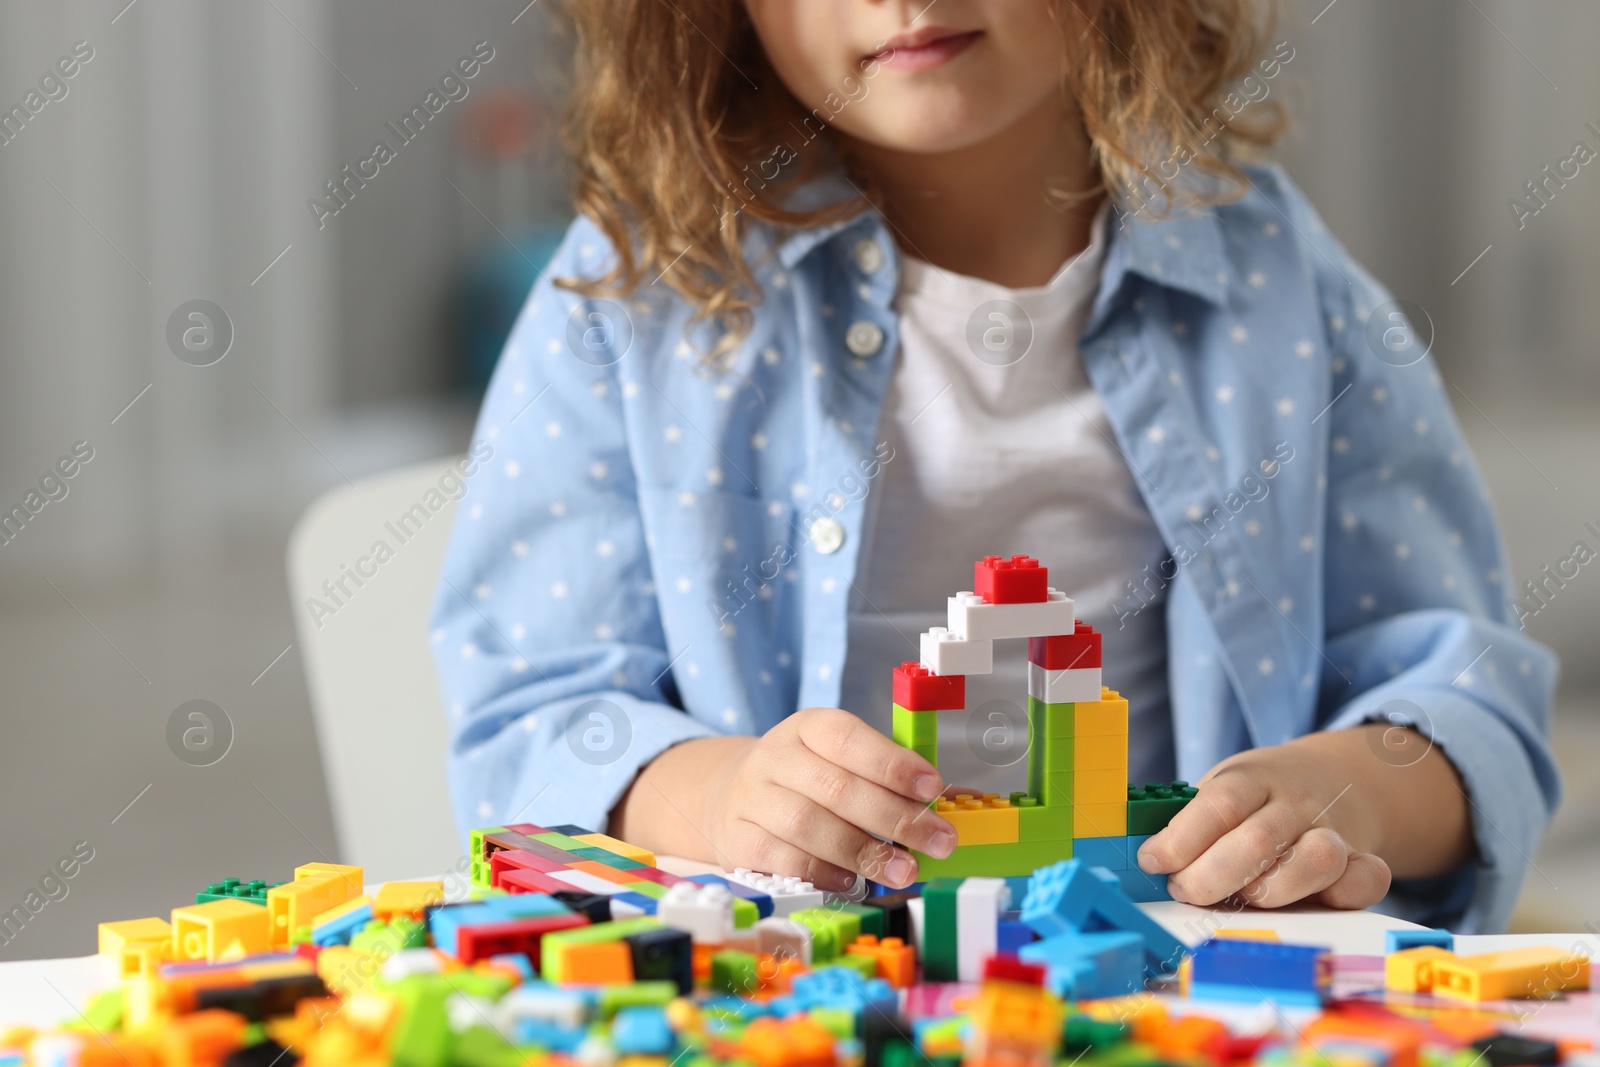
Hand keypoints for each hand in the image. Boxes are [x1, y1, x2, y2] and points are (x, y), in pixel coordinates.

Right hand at [703, 707, 957, 890]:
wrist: (730, 794)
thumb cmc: (808, 779)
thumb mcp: (842, 760)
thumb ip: (892, 778)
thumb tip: (959, 800)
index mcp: (808, 727)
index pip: (848, 738)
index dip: (892, 763)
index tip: (933, 787)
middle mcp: (775, 757)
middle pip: (836, 787)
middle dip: (895, 818)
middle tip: (938, 841)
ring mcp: (752, 798)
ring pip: (808, 825)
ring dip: (864, 851)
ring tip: (905, 870)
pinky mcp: (738, 838)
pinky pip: (781, 859)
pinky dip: (822, 871)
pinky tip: (852, 879)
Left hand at [1135, 725, 1466, 909]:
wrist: (1335, 777)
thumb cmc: (1257, 798)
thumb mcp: (1223, 790)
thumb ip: (1192, 821)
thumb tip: (1145, 858)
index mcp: (1252, 778)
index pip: (1219, 804)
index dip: (1180, 838)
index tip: (1152, 861)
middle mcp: (1295, 803)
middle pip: (1256, 840)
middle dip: (1210, 877)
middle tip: (1184, 891)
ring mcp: (1334, 830)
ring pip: (1315, 859)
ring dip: (1269, 891)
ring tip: (1242, 897)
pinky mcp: (1364, 861)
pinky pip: (1368, 879)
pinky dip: (1341, 895)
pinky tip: (1306, 903)